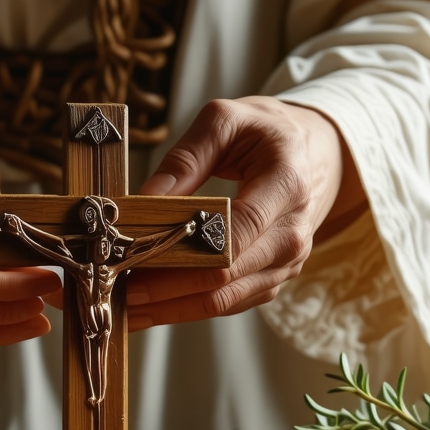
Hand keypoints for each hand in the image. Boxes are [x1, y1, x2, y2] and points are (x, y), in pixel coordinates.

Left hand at [126, 96, 365, 329]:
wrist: (312, 155)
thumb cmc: (265, 134)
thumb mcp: (226, 120)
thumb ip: (186, 156)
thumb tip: (146, 198)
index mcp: (287, 185)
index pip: (237, 231)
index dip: (184, 251)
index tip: (136, 257)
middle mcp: (293, 234)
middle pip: (225, 276)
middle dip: (167, 287)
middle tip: (117, 287)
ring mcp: (286, 264)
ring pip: (224, 300)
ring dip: (172, 307)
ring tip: (125, 307)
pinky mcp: (272, 280)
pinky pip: (227, 304)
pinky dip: (187, 308)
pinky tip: (151, 308)